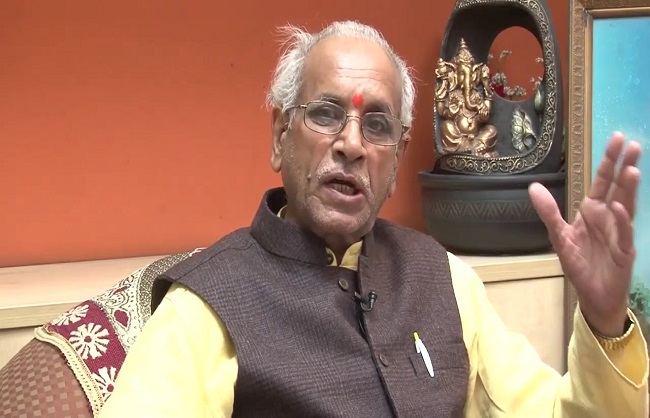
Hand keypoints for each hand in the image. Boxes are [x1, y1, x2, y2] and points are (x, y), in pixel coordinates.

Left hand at [529, 132, 641, 336]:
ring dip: (629, 189)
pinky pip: (623, 233)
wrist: (593, 295)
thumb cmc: (579, 264)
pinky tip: (620, 207)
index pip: (603, 180)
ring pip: (626, 205)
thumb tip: (533, 187)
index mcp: (593, 210)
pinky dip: (622, 220)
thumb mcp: (559, 236)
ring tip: (632, 170)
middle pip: (618, 187)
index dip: (609, 160)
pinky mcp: (624, 251)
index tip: (618, 138)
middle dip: (624, 166)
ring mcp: (619, 232)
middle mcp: (609, 216)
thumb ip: (549, 212)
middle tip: (633, 144)